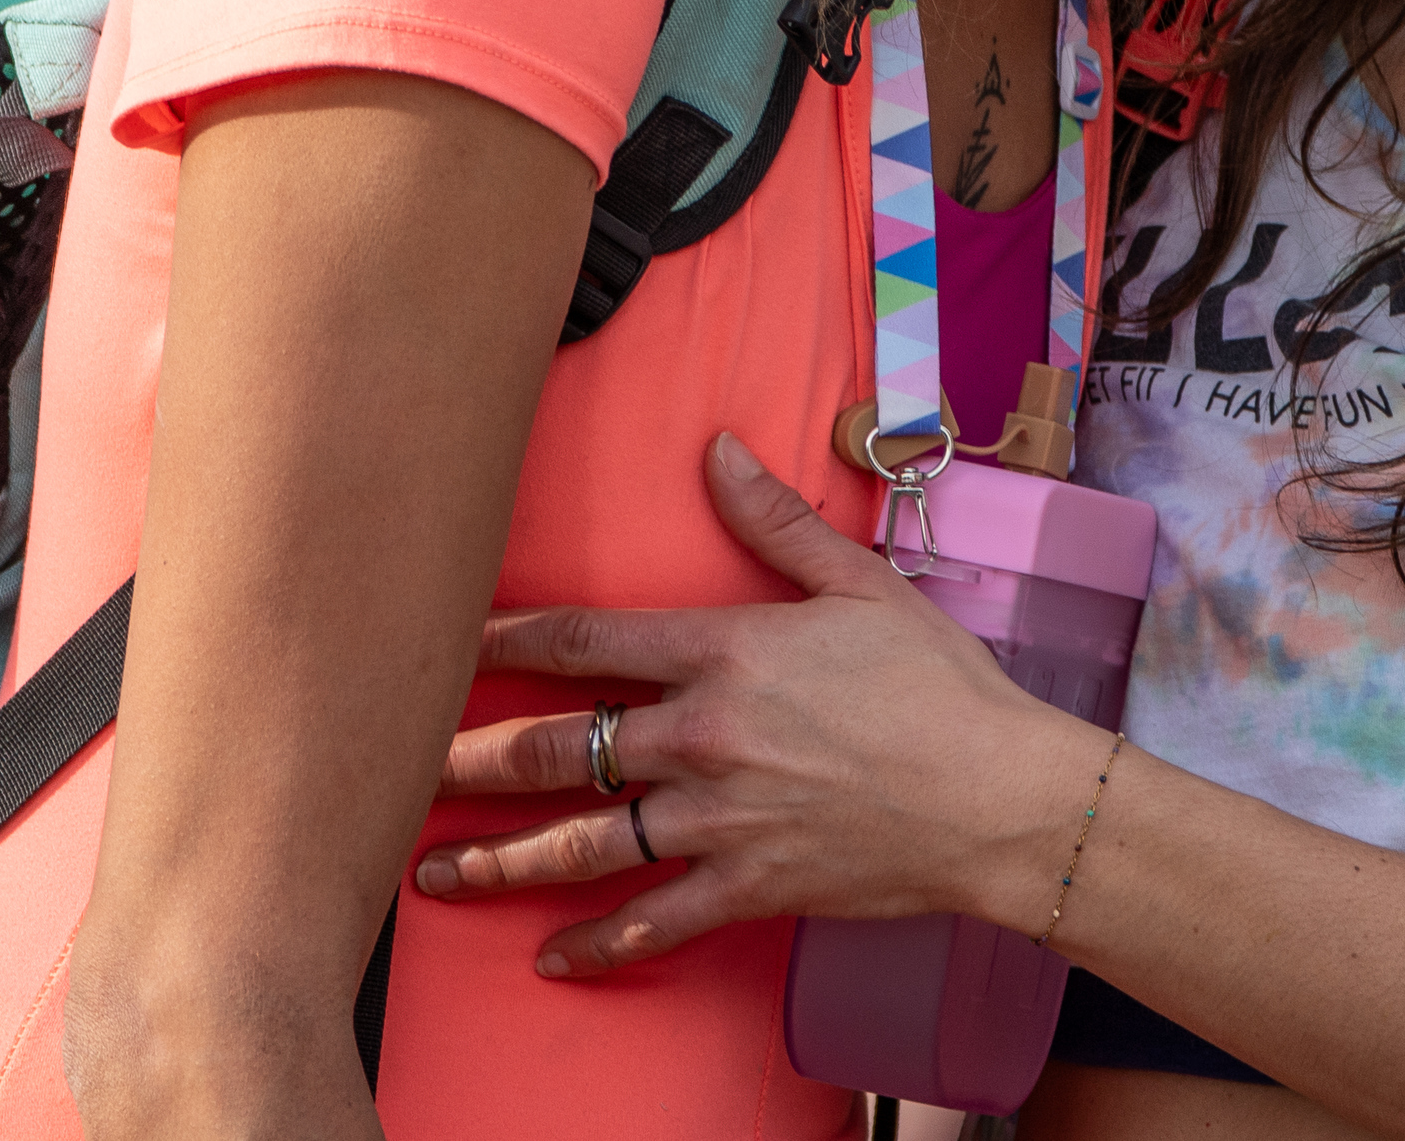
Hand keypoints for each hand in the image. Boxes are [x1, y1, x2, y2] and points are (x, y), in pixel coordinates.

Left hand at [413, 431, 1109, 978]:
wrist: (1003, 800)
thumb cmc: (941, 686)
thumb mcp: (860, 585)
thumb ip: (775, 522)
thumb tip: (716, 449)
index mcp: (725, 652)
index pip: (586, 636)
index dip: (505, 636)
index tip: (445, 639)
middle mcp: (704, 736)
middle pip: (559, 746)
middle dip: (470, 758)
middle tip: (401, 766)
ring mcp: (720, 820)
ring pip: (582, 841)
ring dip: (502, 858)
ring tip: (436, 870)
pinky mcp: (749, 886)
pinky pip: (654, 919)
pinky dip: (600, 943)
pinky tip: (551, 954)